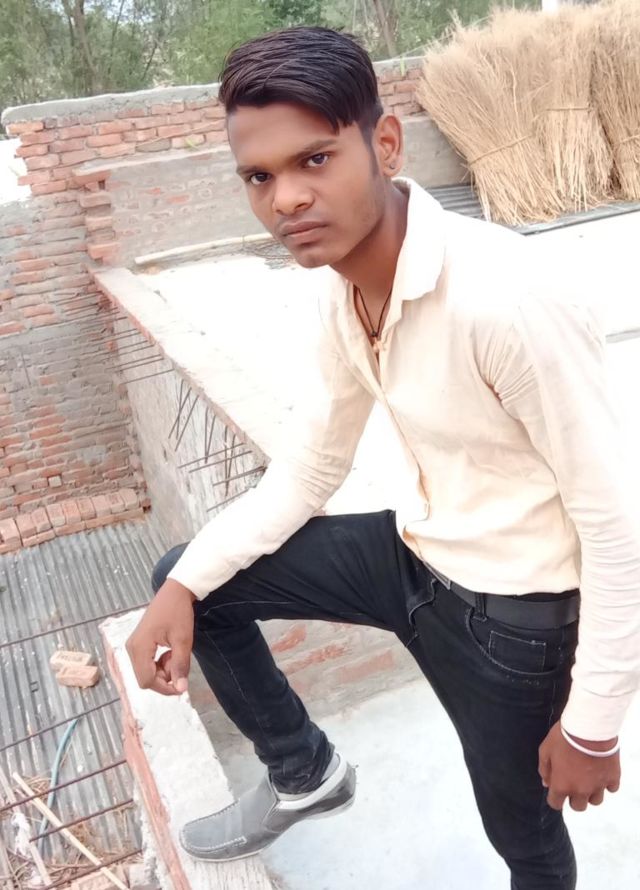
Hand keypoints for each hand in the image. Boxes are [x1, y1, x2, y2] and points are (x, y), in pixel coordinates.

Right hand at [126, 579, 196, 695]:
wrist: (175, 591)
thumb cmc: (179, 612)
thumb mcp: (183, 640)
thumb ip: (180, 665)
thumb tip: (180, 689)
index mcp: (139, 648)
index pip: (146, 681)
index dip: (164, 688)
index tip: (182, 684)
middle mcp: (132, 648)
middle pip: (145, 678)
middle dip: (164, 677)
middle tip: (179, 661)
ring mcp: (134, 645)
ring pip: (146, 671)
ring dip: (163, 669)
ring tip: (175, 652)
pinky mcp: (139, 643)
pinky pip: (147, 662)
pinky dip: (159, 662)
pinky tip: (169, 650)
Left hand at [538, 721, 620, 811]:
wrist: (590, 727)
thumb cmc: (564, 737)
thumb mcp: (545, 749)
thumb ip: (544, 769)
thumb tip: (546, 783)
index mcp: (562, 785)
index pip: (556, 804)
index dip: (555, 797)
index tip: (557, 789)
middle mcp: (581, 790)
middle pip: (578, 807)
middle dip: (574, 797)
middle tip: (574, 782)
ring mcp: (598, 786)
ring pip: (595, 801)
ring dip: (591, 792)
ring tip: (588, 777)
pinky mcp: (613, 778)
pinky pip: (611, 789)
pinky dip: (606, 783)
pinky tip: (601, 772)